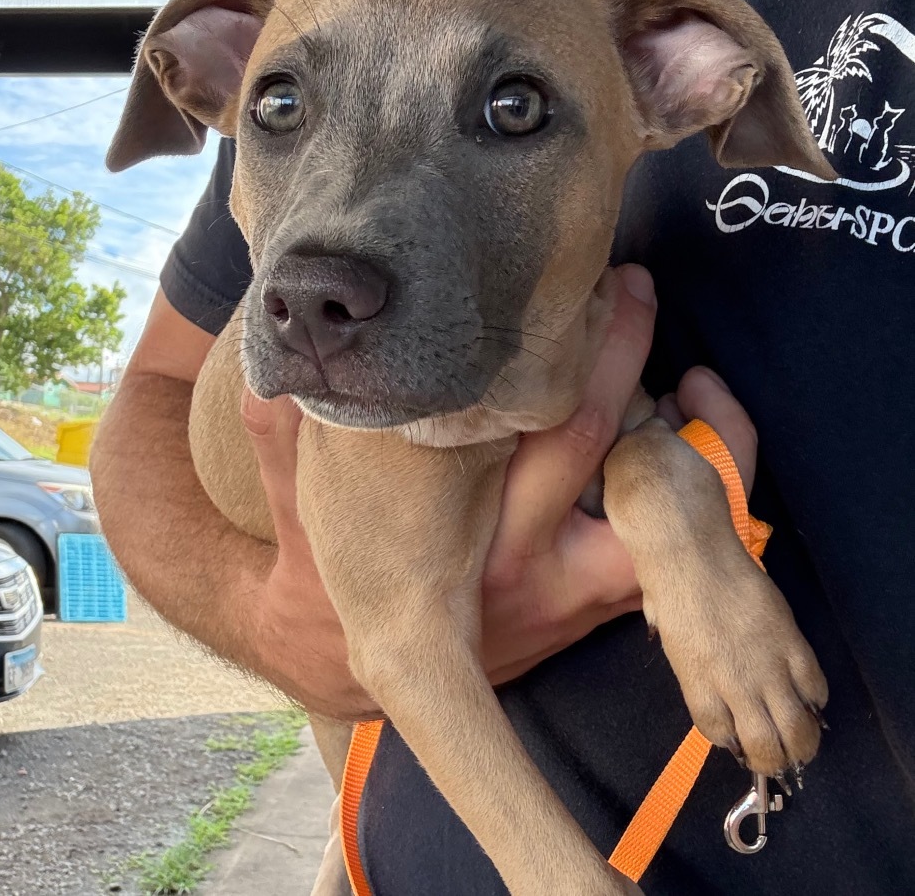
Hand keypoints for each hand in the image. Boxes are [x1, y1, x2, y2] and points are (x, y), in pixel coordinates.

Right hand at [241, 264, 757, 715]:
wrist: (371, 674)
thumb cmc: (346, 573)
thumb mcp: (303, 512)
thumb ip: (279, 446)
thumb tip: (265, 376)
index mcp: (472, 539)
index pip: (557, 429)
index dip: (592, 354)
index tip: (589, 287)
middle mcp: (537, 566)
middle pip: (618, 451)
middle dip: (630, 360)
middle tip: (634, 287)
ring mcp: (579, 594)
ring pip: (666, 512)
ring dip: (692, 439)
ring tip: (691, 374)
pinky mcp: (599, 608)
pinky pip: (671, 549)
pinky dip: (697, 494)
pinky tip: (690, 434)